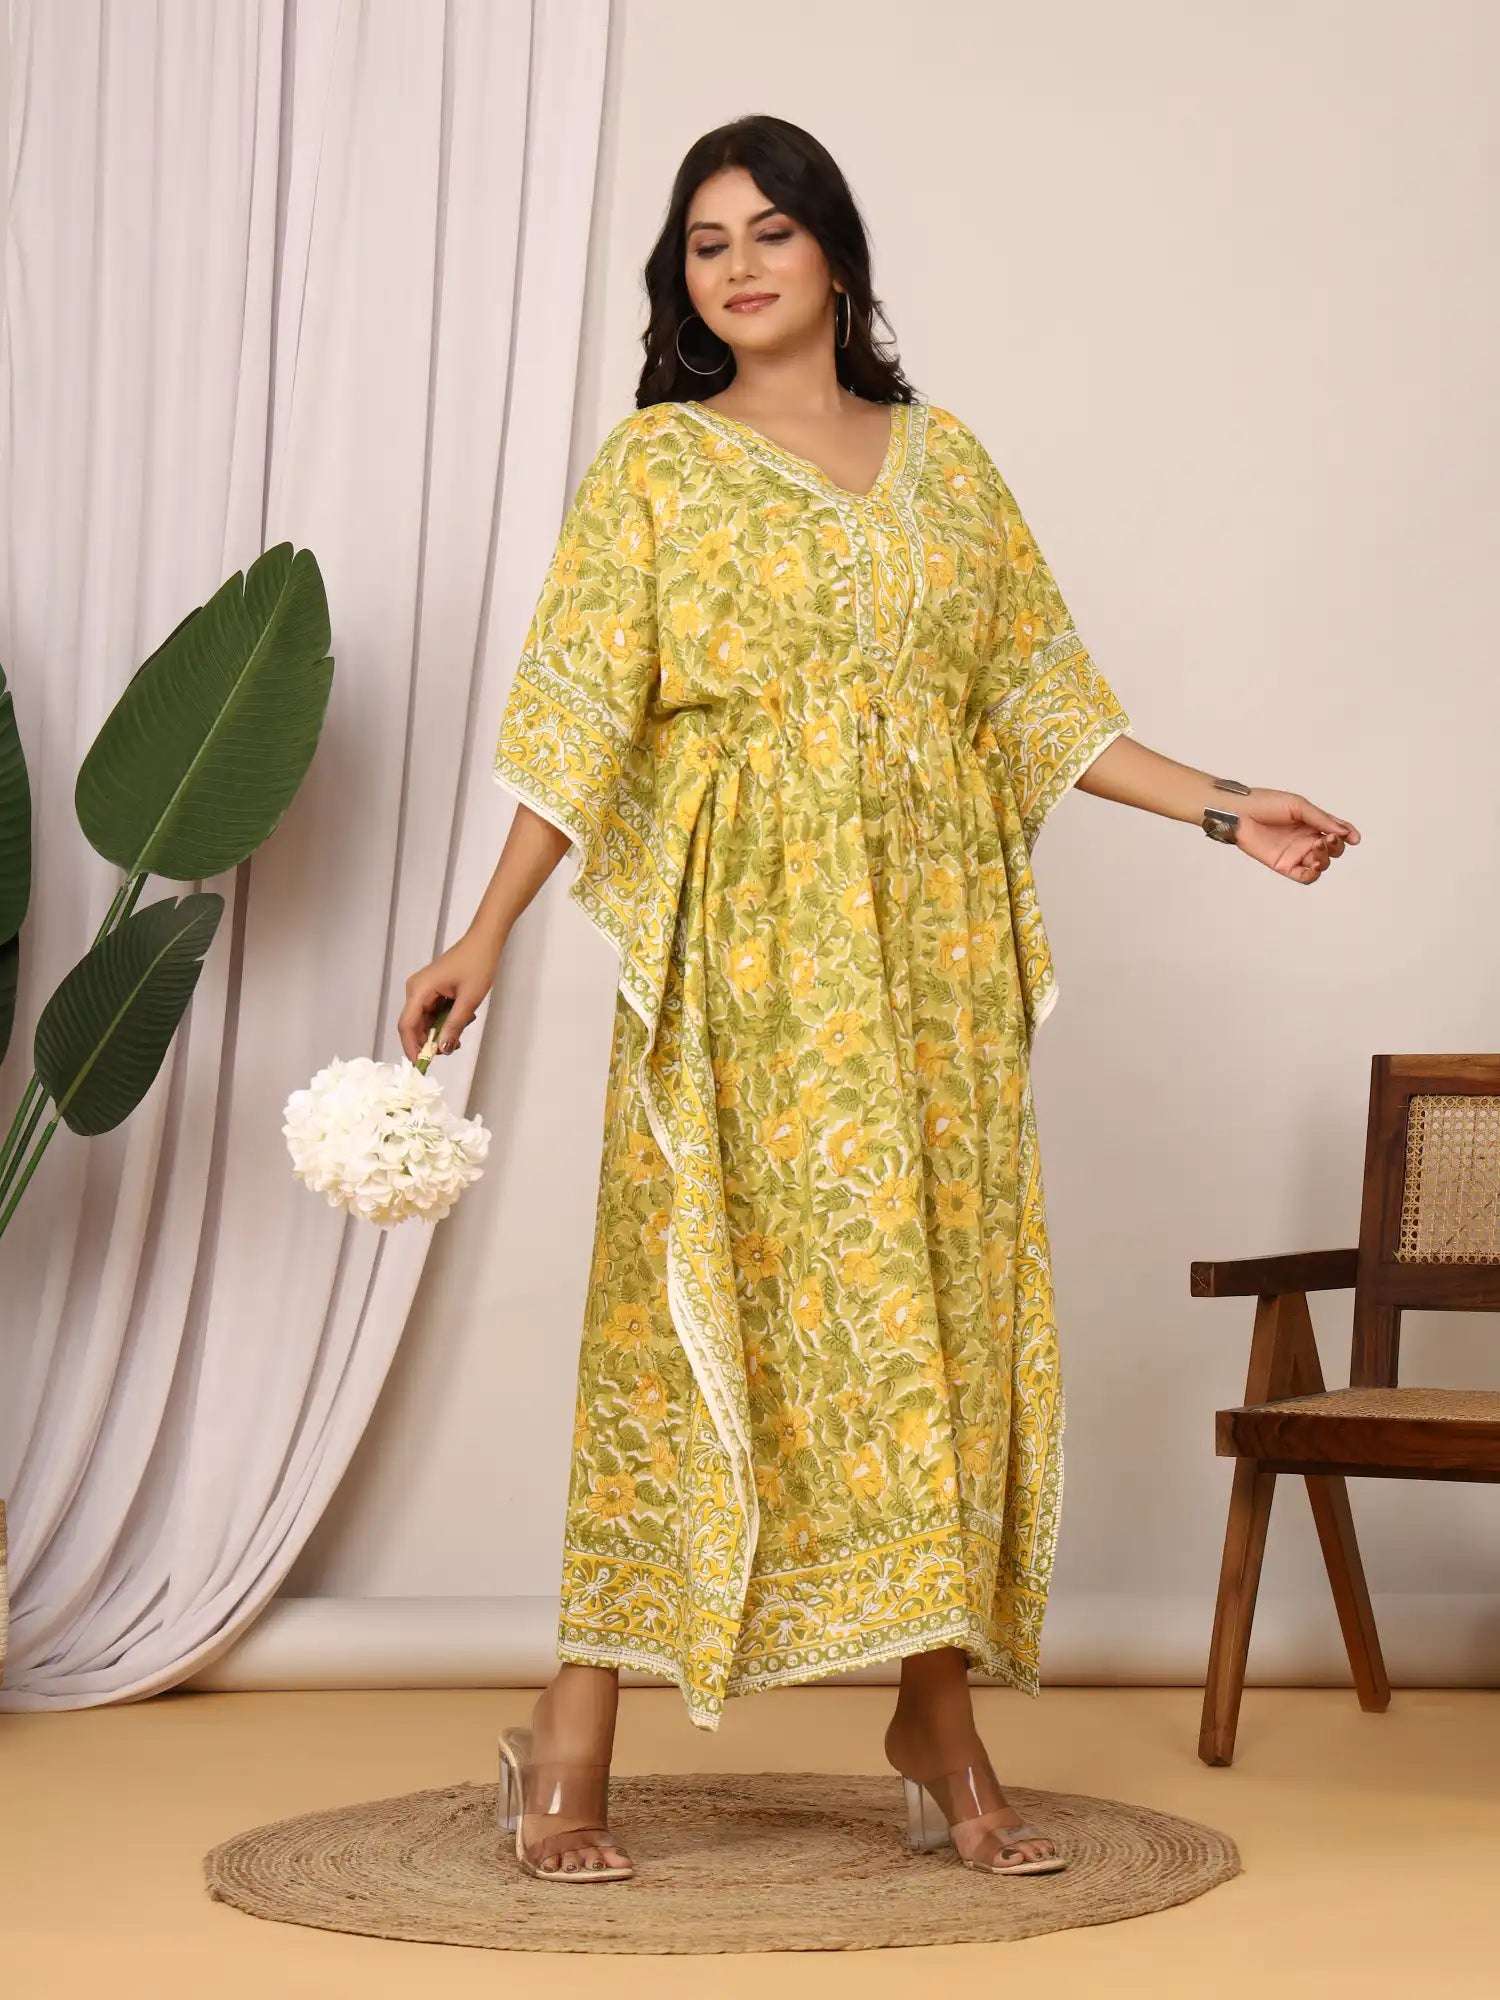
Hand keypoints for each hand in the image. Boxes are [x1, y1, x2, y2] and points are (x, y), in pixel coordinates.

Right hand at [397, 933, 500, 1060]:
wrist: (485, 941)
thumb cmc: (477, 963)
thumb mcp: (468, 1000)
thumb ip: (454, 1026)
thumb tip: (442, 1049)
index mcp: (419, 990)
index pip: (407, 1026)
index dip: (412, 1047)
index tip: (421, 1065)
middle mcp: (416, 989)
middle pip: (415, 1025)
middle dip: (431, 1041)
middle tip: (451, 1048)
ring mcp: (423, 989)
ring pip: (426, 1021)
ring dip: (442, 1031)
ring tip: (462, 1029)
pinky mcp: (432, 989)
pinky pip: (433, 1012)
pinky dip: (446, 1021)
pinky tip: (462, 1018)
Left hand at [1229, 789, 1360, 883]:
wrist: (1240, 814)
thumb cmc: (1265, 803)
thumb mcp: (1298, 806)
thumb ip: (1321, 819)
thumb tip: (1345, 832)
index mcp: (1312, 822)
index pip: (1338, 830)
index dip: (1349, 834)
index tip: (1354, 838)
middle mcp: (1306, 838)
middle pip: (1334, 849)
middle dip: (1337, 847)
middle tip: (1327, 839)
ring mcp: (1296, 853)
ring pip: (1322, 863)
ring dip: (1326, 858)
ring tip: (1317, 847)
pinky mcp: (1284, 865)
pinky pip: (1304, 877)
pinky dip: (1313, 875)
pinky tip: (1314, 866)